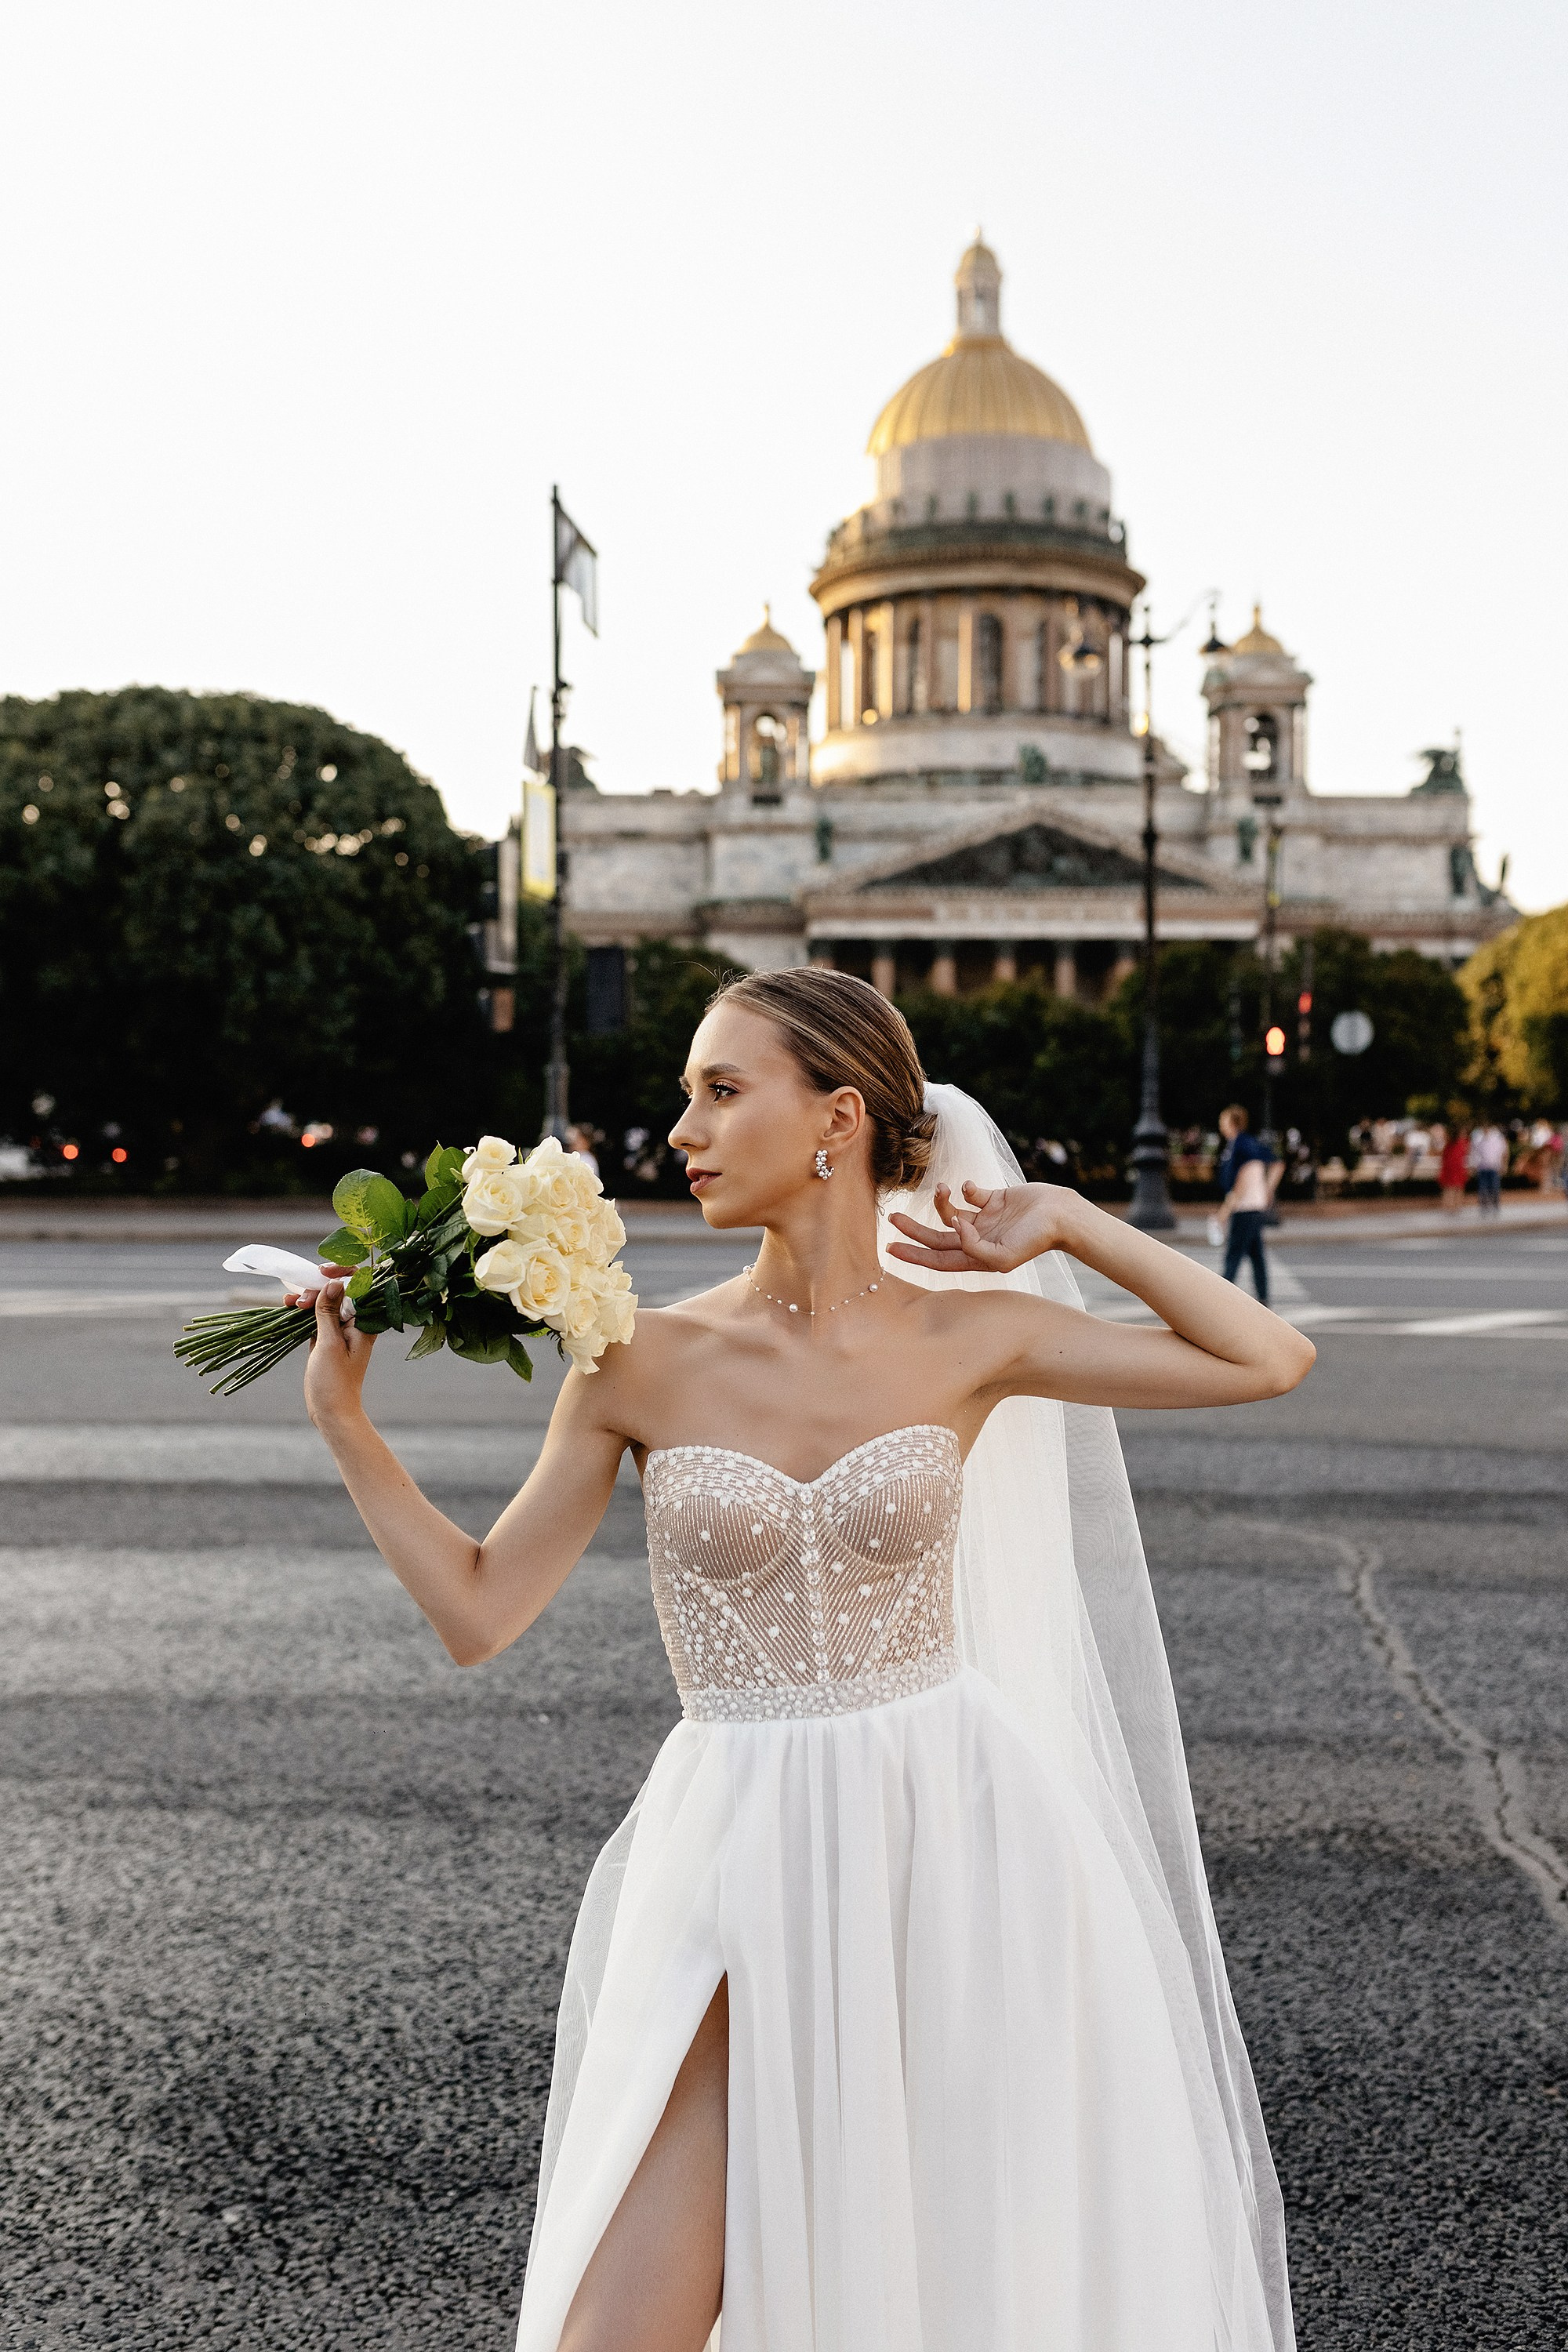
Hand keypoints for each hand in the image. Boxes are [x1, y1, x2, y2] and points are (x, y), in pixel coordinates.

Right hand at [295, 1272, 376, 1430]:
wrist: (332, 1411)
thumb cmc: (335, 1381)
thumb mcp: (330, 1343)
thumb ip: (329, 1312)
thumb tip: (333, 1283)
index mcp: (366, 1321)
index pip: (360, 1284)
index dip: (342, 1272)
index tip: (321, 1272)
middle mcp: (356, 1321)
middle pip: (340, 1289)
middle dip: (319, 1286)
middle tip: (302, 1300)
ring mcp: (340, 1329)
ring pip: (325, 1301)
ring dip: (308, 1297)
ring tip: (290, 1302)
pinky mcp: (326, 1337)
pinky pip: (316, 1315)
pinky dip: (303, 1309)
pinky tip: (289, 1305)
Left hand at [886, 1181, 1083, 1275]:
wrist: (1061, 1215)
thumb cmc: (1035, 1240)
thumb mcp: (1003, 1256)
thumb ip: (974, 1248)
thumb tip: (953, 1227)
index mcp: (977, 1258)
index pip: (938, 1259)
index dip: (914, 1255)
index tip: (890, 1249)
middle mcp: (977, 1239)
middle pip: (937, 1237)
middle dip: (914, 1229)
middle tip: (893, 1218)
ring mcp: (984, 1219)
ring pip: (950, 1212)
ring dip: (941, 1201)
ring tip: (942, 1189)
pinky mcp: (993, 1199)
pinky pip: (970, 1193)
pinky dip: (965, 1188)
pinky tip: (971, 1187)